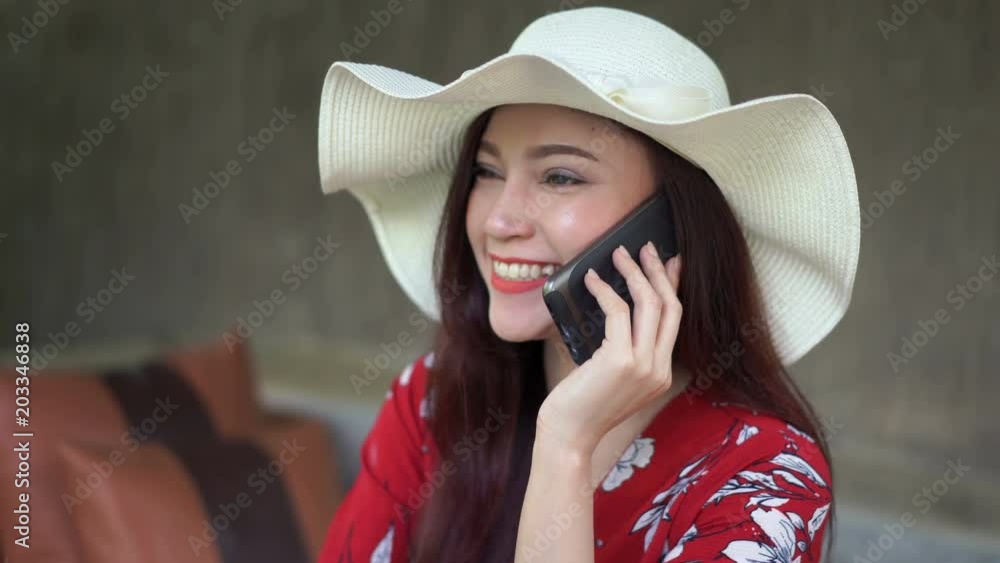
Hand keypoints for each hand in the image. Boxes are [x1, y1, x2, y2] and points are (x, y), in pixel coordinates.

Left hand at [537, 241, 682, 453]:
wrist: (567, 436)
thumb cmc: (579, 406)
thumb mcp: (608, 375)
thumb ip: (618, 348)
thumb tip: (612, 308)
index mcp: (659, 373)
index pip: (674, 321)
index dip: (672, 286)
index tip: (669, 262)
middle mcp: (658, 369)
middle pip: (669, 307)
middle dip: (658, 271)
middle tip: (646, 247)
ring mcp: (644, 366)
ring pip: (649, 304)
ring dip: (633, 273)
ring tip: (618, 254)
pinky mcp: (621, 361)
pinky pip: (618, 312)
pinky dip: (605, 291)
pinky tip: (591, 280)